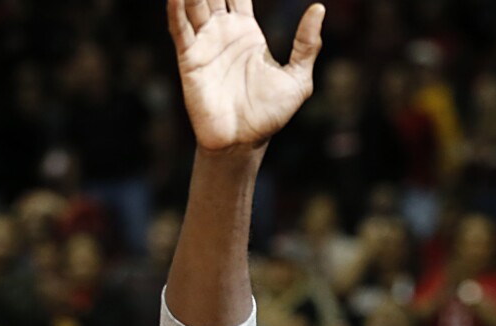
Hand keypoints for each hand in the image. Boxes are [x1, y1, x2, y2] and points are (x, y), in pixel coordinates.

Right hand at [169, 0, 324, 151]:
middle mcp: (222, 33)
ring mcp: (204, 44)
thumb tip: (319, 8)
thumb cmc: (270, 114)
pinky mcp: (190, 59)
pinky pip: (180, 30)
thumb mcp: (298, 78)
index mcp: (247, 33)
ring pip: (194, 5)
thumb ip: (307, 44)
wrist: (245, 141)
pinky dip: (177, 10)